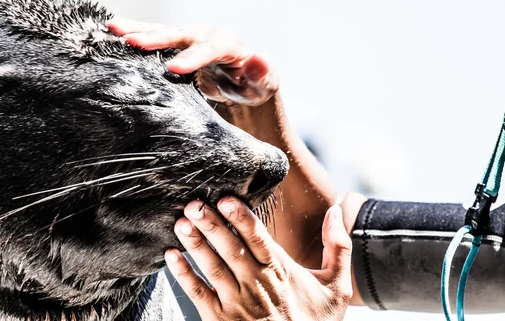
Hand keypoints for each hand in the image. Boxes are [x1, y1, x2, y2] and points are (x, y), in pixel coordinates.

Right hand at [106, 18, 277, 105]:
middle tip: (133, 42)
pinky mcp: (174, 44)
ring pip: (161, 31)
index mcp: (226, 44)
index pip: (209, 49)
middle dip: (156, 38)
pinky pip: (152, 36)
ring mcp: (187, 37)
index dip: (192, 58)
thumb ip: (262, 73)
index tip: (173, 69)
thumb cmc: (251, 85)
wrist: (239, 80)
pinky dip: (133, 33)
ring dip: (137, 29)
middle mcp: (204, 34)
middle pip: (179, 34)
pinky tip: (110, 32)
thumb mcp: (263, 83)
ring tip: (112, 28)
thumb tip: (258, 59)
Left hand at [164, 198, 352, 320]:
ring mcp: (237, 303)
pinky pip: (199, 295)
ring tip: (181, 223)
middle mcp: (257, 285)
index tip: (226, 198)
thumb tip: (337, 211)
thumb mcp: (336, 288)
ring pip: (213, 269)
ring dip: (196, 245)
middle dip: (212, 226)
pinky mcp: (220, 320)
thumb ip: (337, 248)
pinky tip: (171, 257)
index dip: (242, 218)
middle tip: (194, 204)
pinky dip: (183, 275)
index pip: (259, 239)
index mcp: (281, 271)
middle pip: (231, 250)